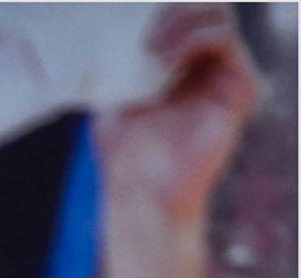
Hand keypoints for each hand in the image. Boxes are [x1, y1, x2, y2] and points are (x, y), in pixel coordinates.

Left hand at [96, 3, 258, 221]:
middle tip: (143, 36)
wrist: (143, 191)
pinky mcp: (239, 89)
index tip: (131, 13)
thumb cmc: (124, 150)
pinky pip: (225, 42)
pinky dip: (191, 39)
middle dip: (170, 9)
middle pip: (204, 5)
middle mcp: (208, 64)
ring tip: (150, 50)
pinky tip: (163, 62)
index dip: (163, 4)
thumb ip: (118, 59)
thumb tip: (105, 24)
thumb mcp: (112, 95)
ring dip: (178, 22)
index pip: (183, 10)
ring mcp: (226, 75)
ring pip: (216, 16)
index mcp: (181, 62)